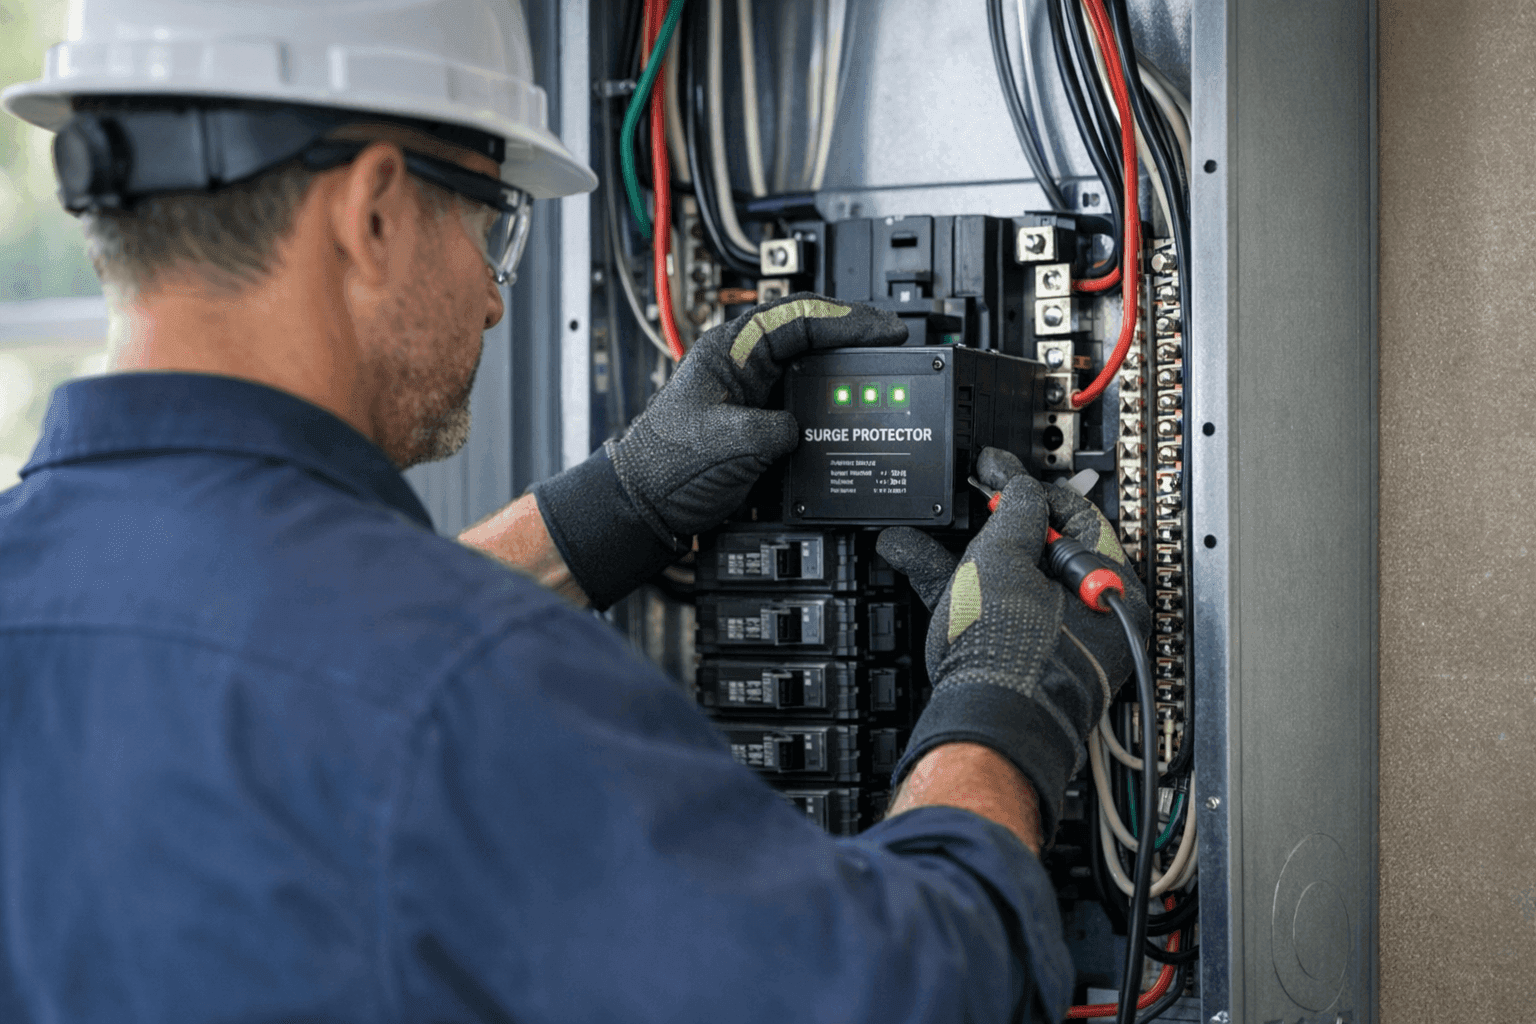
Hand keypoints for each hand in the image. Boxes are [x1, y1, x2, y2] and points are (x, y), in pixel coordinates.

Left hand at [531, 293, 906, 607]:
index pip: (799, 317)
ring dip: (845, 362)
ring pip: (811, 360)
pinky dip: (833, 394)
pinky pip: (806, 394)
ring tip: (882, 366)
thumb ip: (775, 429)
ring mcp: (753, 387)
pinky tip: (854, 402)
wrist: (648, 505)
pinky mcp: (761, 415)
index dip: (848, 320)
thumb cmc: (665, 467)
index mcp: (728, 348)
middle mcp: (743, 360)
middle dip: (854, 333)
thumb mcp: (728, 444)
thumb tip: (804, 429)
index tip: (884, 328)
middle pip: (810, 330)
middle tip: (895, 340)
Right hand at [875, 448, 1150, 837]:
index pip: (1079, 514)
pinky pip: (989, 605)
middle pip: (1043, 547)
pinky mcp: (1017, 657)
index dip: (1033, 485)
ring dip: (967, 549)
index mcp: (1110, 587)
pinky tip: (914, 557)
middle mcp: (1088, 616)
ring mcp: (1054, 640)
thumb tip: (1018, 487)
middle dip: (999, 519)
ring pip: (1010, 577)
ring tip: (933, 525)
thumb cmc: (1011, 654)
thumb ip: (1016, 512)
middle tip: (972, 497)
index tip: (999, 469)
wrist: (985, 723)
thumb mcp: (1006, 557)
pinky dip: (955, 582)